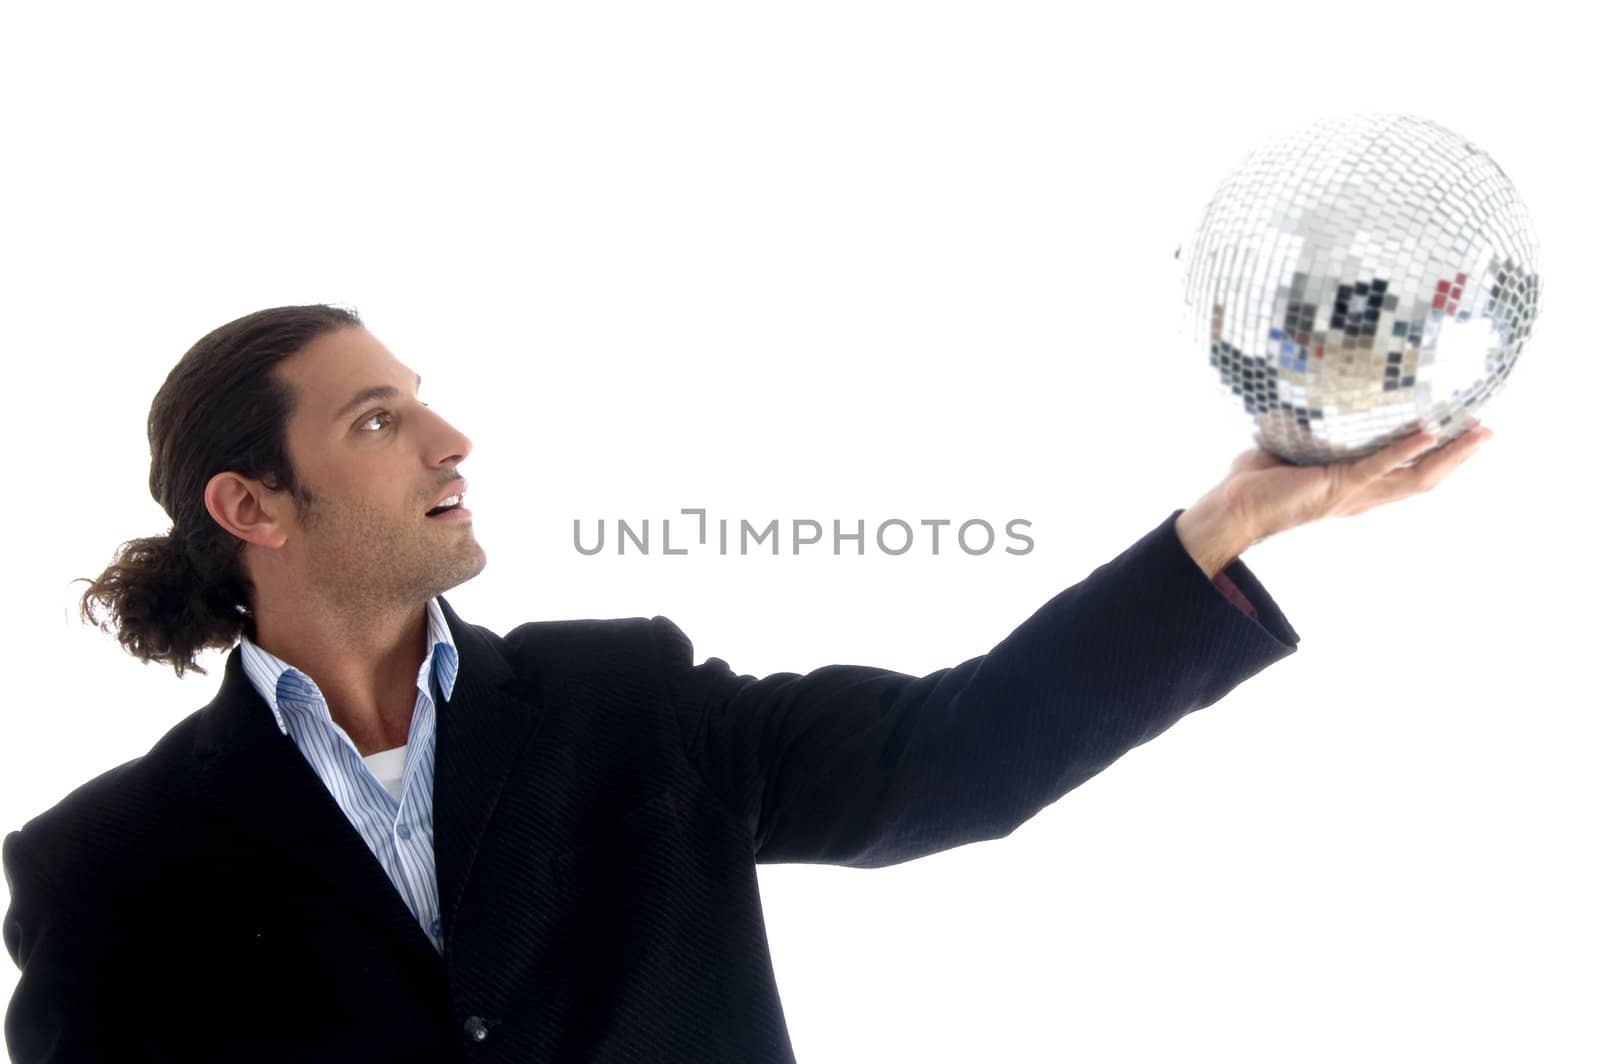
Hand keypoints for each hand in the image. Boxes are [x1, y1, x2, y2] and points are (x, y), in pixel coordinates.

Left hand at [1175, 423, 1492, 577]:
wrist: (1231, 509)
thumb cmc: (1256, 481)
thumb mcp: (1295, 448)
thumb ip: (1312, 428)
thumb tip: (1312, 392)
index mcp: (1355, 488)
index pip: (1409, 474)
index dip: (1440, 457)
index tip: (1464, 433)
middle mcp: (1362, 496)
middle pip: (1426, 479)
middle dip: (1461, 456)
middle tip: (1489, 430)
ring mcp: (1352, 493)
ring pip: (1414, 478)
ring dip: (1450, 454)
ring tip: (1478, 432)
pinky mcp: (1336, 486)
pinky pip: (1378, 468)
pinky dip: (1404, 450)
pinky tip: (1428, 434)